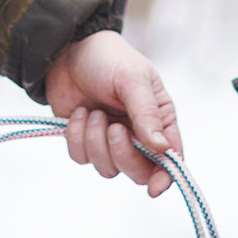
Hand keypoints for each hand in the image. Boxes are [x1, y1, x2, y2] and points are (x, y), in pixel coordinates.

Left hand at [42, 30, 181, 197]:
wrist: (67, 48)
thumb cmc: (108, 58)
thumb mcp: (132, 80)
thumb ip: (147, 115)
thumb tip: (162, 150)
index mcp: (159, 119)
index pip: (170, 158)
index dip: (166, 177)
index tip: (155, 188)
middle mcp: (138, 134)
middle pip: (138, 171)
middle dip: (122, 154)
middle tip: (112, 127)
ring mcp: (110, 140)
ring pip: (108, 168)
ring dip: (96, 142)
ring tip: (92, 112)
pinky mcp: (84, 140)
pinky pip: (81, 158)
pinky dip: (76, 138)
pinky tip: (78, 114)